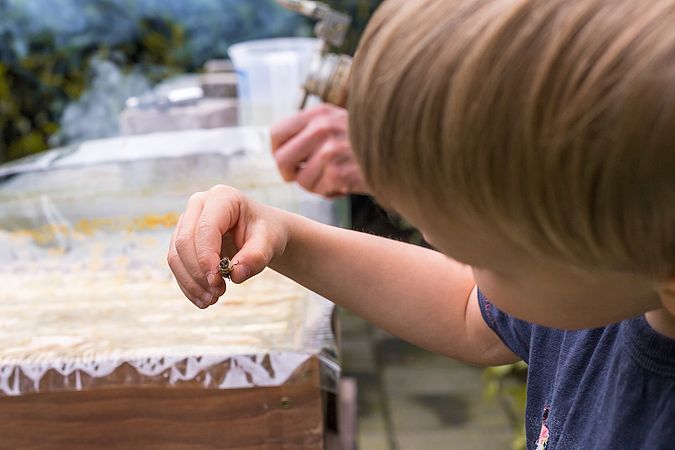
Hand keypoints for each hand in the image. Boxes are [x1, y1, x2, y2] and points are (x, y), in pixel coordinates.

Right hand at [167, 185, 287, 308]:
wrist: (262, 234)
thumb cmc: (266, 233)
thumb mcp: (269, 243)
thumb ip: (256, 257)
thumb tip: (235, 275)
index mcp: (222, 197)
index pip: (205, 229)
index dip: (206, 257)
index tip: (218, 282)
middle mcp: (199, 204)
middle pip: (184, 241)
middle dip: (197, 272)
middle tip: (217, 294)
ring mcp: (187, 221)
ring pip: (175, 255)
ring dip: (190, 282)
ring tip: (211, 301)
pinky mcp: (182, 239)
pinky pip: (176, 264)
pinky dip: (188, 285)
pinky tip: (203, 299)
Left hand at [271, 104, 369, 197]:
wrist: (402, 151)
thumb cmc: (366, 141)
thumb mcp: (338, 122)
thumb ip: (311, 130)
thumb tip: (279, 154)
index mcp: (318, 113)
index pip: (277, 133)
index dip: (278, 152)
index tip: (289, 162)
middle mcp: (321, 128)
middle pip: (282, 160)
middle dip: (289, 174)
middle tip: (300, 178)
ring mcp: (330, 150)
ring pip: (302, 180)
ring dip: (315, 185)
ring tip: (334, 178)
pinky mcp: (340, 172)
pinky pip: (320, 190)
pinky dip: (331, 192)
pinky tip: (346, 183)